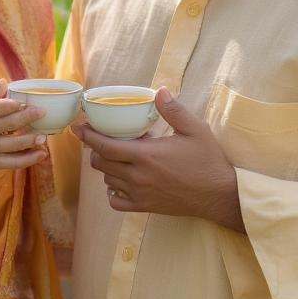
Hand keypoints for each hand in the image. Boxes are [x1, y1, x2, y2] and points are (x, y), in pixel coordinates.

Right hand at [0, 79, 47, 179]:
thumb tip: (5, 82)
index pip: (1, 106)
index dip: (17, 104)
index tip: (30, 101)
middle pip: (11, 123)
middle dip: (30, 117)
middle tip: (43, 112)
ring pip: (15, 143)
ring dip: (32, 139)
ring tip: (44, 136)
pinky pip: (14, 162)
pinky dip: (30, 159)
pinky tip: (41, 154)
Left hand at [73, 87, 243, 230]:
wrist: (219, 195)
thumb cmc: (208, 161)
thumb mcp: (195, 130)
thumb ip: (174, 111)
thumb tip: (159, 91)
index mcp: (147, 155)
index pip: (106, 146)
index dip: (88, 136)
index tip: (78, 127)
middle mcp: (138, 176)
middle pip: (101, 163)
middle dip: (95, 150)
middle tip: (99, 138)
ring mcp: (140, 194)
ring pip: (107, 180)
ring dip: (105, 167)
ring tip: (115, 156)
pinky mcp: (145, 207)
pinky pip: (116, 201)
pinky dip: (112, 191)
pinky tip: (120, 181)